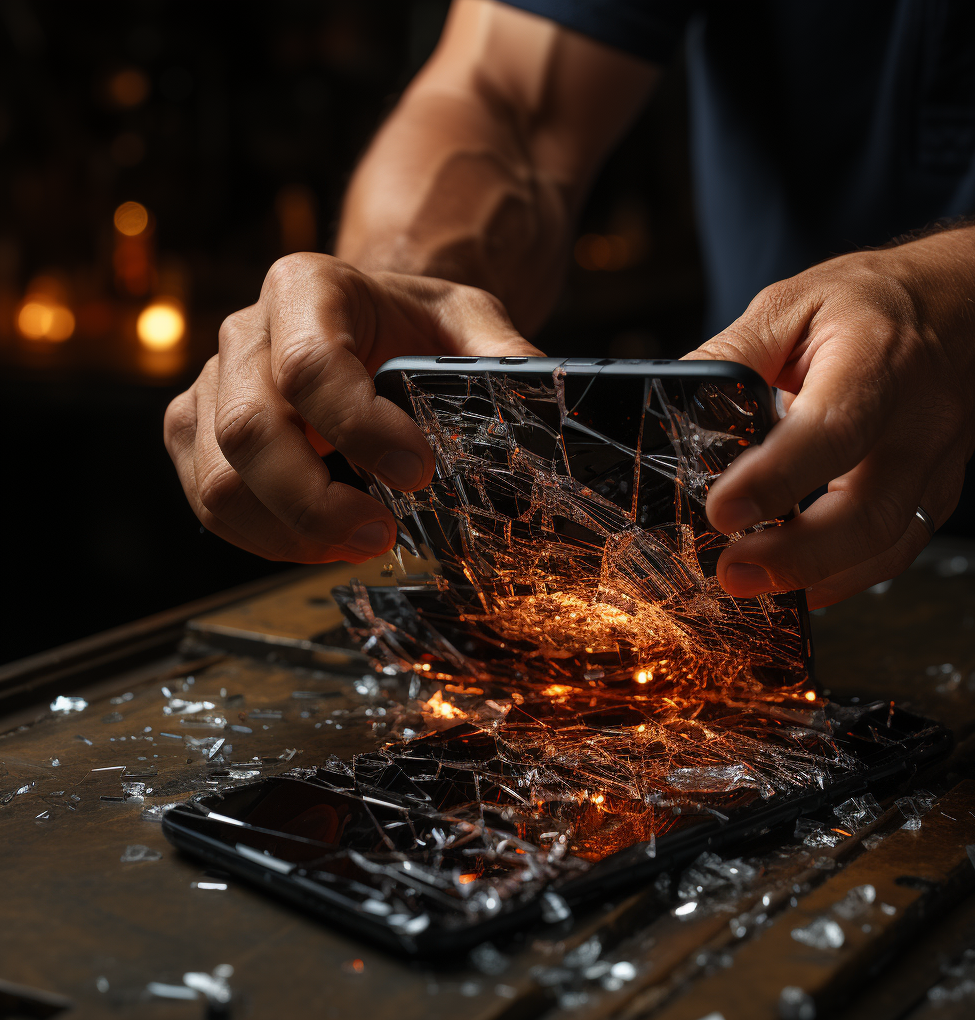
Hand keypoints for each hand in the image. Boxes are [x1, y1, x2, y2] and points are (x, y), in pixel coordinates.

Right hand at [165, 253, 538, 562]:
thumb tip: (544, 411)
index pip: (310, 365)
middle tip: (382, 533)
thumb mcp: (468, 322)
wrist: (364, 325)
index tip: (417, 471)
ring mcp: (210, 385)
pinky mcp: (195, 433)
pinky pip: (208, 504)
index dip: (359, 429)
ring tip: (358, 541)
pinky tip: (321, 542)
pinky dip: (265, 539)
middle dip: (316, 503)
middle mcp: (245, 332)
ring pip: (219, 481)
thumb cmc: (411, 324)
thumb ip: (502, 360)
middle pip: (248, 431)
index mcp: (307, 287)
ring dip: (290, 532)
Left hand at [686, 220, 974, 607]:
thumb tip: (677, 406)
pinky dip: (842, 578)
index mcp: (878, 361)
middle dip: (796, 556)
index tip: (722, 511)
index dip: (775, 479)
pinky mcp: (936, 495)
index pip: (831, 430)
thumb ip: (734, 355)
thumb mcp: (794, 303)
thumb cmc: (874, 303)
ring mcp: (933, 466)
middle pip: (869, 512)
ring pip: (887, 546)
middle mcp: (919, 422)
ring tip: (750, 586)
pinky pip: (894, 553)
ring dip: (815, 577)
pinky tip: (794, 586)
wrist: (969, 308)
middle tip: (730, 571)